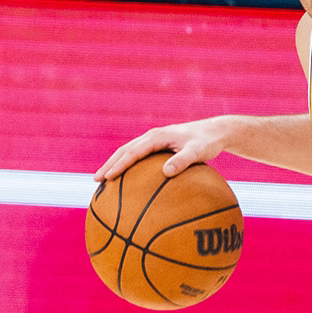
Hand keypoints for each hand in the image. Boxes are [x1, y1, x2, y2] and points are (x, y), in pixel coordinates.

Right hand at [94, 117, 231, 181]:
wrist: (215, 132)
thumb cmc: (207, 142)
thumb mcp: (198, 152)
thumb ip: (182, 161)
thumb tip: (166, 172)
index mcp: (157, 136)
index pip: (132, 152)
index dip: (119, 165)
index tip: (108, 178)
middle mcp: (152, 136)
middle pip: (124, 151)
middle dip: (109, 164)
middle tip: (96, 180)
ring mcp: (153, 140)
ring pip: (128, 152)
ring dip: (114, 164)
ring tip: (103, 180)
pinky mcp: (157, 146)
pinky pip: (137, 156)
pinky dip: (127, 165)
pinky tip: (126, 180)